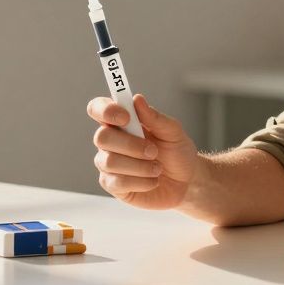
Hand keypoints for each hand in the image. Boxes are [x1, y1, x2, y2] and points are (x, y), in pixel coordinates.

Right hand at [88, 94, 198, 210]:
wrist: (186, 182)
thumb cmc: (177, 152)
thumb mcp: (173, 132)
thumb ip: (154, 116)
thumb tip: (137, 99)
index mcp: (121, 121)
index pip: (98, 108)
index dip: (106, 110)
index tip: (126, 117)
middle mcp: (111, 140)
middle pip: (101, 137)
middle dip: (130, 145)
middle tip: (153, 151)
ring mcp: (109, 163)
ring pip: (109, 162)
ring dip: (139, 166)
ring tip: (157, 168)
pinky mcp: (113, 185)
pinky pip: (116, 183)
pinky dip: (140, 182)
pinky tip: (152, 181)